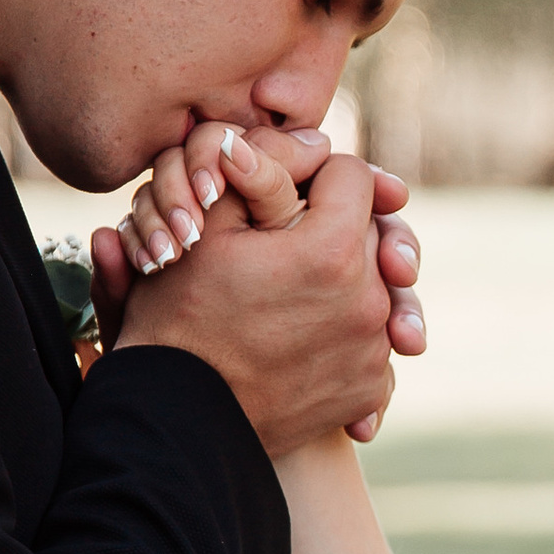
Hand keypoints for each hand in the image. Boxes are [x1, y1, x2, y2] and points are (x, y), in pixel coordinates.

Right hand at [94, 126, 398, 455]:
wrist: (176, 416)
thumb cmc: (178, 318)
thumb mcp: (204, 228)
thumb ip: (259, 171)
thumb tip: (304, 137)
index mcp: (332, 249)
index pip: (352, 175)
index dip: (315, 174)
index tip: (286, 191)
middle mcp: (370, 300)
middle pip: (370, 231)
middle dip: (334, 226)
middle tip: (287, 240)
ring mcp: (375, 349)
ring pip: (376, 285)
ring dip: (344, 280)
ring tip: (295, 289)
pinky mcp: (370, 389)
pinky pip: (375, 341)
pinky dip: (348, 334)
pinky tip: (308, 333)